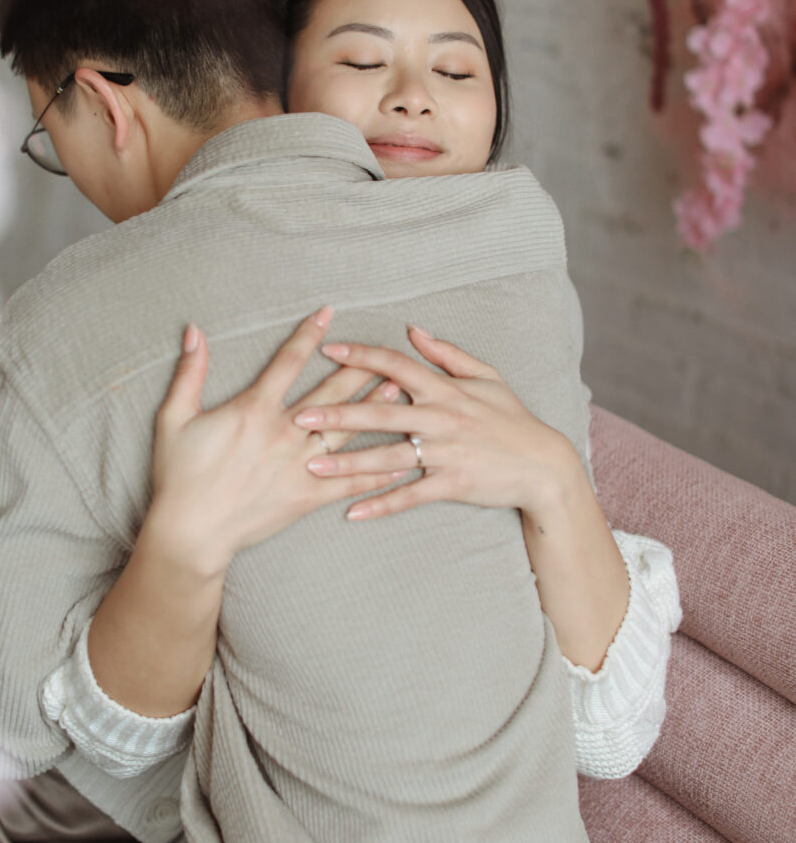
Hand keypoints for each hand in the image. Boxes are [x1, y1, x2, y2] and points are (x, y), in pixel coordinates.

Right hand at [146, 308, 403, 572]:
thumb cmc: (179, 475)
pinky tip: (399, 461)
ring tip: (400, 390)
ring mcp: (300, 465)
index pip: (288, 361)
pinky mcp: (307, 496)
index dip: (309, 334)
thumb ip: (189, 372)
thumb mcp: (174, 417)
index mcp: (254, 409)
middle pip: (331, 392)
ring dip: (375, 408)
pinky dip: (375, 470)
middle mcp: (285, 432)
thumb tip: (194, 330)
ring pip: (348, 431)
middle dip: (359, 367)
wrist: (191, 531)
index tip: (327, 313)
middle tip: (383, 349)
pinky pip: (349, 481)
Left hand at [293, 327, 576, 520]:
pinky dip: (381, 505)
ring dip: (348, 463)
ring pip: (387, 457)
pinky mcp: (451, 484)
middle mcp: (440, 418)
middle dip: (338, 414)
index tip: (328, 350)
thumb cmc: (510, 417)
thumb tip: (413, 330)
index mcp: (444, 389)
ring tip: (312, 467)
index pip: (396, 365)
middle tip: (300, 418)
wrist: (542, 464)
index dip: (362, 356)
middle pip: (380, 412)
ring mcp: (444, 453)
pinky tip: (351, 513)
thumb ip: (446, 354)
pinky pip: (409, 495)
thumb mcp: (486, 376)